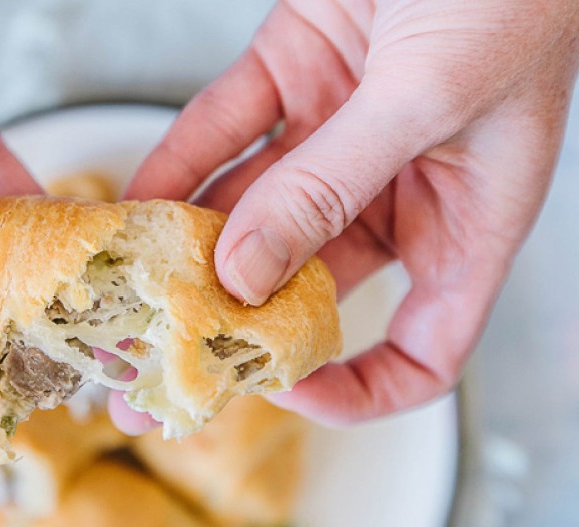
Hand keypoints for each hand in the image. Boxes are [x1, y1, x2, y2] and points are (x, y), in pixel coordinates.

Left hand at [125, 0, 578, 424]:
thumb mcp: (428, 92)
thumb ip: (333, 185)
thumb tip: (244, 271)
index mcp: (466, 215)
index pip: (423, 348)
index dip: (359, 386)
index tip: (281, 387)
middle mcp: (399, 184)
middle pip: (310, 284)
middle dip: (233, 325)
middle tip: (158, 363)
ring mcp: (340, 131)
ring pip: (254, 212)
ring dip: (188, 250)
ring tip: (126, 290)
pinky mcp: (292, 72)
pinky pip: (222, 134)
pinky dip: (177, 166)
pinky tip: (131, 202)